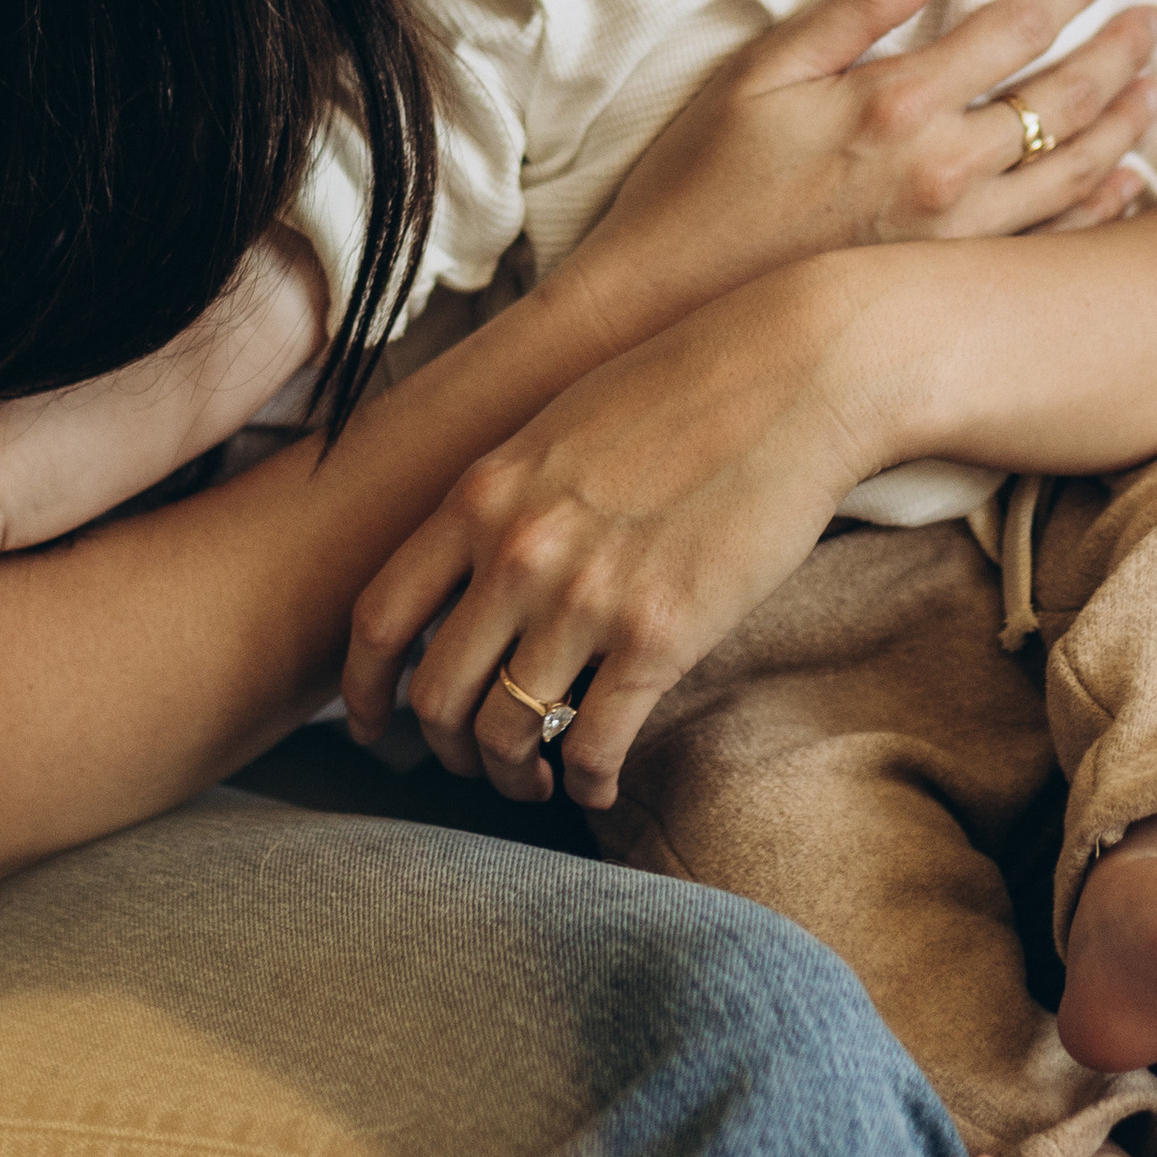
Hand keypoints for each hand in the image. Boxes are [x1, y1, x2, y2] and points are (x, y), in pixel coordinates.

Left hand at [344, 266, 865, 810]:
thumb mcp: (555, 427)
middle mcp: (517, 553)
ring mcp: (587, 598)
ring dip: (512, 776)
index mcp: (480, 496)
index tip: (375, 725)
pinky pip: (597, 744)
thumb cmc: (682, 388)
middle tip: (468, 761)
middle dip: (443, 748)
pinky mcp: (662, 636)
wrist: (793, 372)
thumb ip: (502, 501)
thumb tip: (469, 569)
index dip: (363, 691)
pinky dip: (589, 783)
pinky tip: (598, 784)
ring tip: (536, 781)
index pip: (378, 618)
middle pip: (435, 695)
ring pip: (506, 734)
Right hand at [570, 0, 1156, 351]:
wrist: (668, 313)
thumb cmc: (703, 184)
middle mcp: (945, 171)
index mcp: (898, 104)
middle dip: (1122, 50)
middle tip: (1156, 17)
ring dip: (1128, 123)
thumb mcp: (765, 70)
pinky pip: (1054, 244)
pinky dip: (1102, 208)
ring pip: (1076, 172)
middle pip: (1066, 99)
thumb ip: (861, 1)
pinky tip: (1125, 184)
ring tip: (1155, 87)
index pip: (1016, 26)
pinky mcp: (953, 288)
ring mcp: (958, 239)